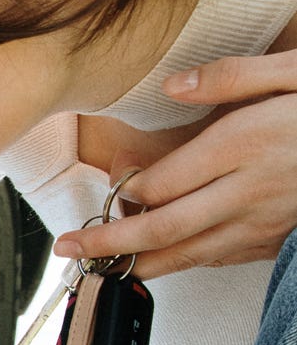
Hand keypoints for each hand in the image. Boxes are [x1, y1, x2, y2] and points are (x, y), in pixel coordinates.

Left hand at [55, 49, 296, 276]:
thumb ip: (232, 76)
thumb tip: (175, 85)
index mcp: (247, 144)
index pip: (163, 182)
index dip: (124, 190)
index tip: (105, 182)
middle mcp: (250, 189)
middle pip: (164, 228)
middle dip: (109, 244)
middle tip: (69, 251)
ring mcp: (265, 220)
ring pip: (190, 255)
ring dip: (140, 265)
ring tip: (98, 269)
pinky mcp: (278, 237)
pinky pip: (221, 257)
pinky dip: (185, 262)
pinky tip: (159, 262)